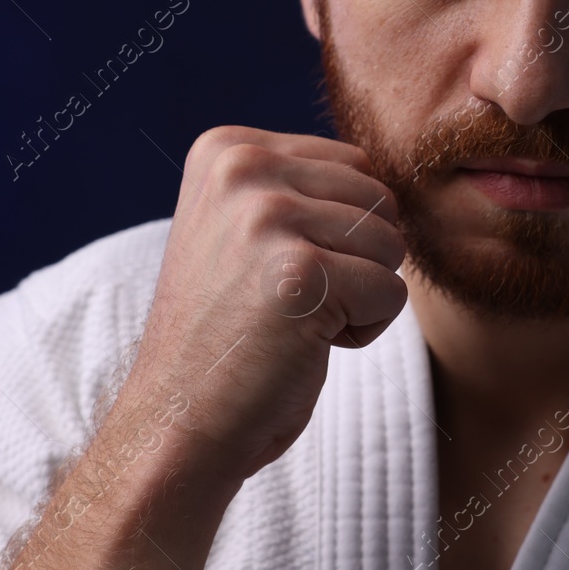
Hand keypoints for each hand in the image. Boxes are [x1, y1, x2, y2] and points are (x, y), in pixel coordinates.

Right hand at [124, 125, 408, 484]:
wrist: (176, 421)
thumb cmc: (228, 332)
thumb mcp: (246, 229)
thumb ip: (300, 187)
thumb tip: (391, 178)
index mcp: (226, 148)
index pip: (355, 165)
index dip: (338, 230)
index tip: (273, 269)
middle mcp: (242, 168)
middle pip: (379, 198)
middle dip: (356, 260)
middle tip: (286, 301)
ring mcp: (267, 217)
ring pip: (391, 244)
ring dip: (359, 296)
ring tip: (292, 320)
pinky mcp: (299, 272)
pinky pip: (391, 294)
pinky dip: (363, 332)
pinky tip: (302, 345)